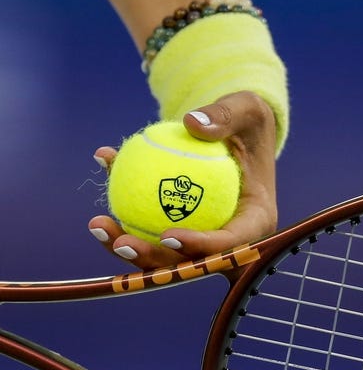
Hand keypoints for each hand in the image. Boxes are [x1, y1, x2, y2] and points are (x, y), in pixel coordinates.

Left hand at [89, 91, 277, 269]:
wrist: (240, 130)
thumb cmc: (248, 121)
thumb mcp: (246, 108)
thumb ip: (225, 116)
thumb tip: (192, 124)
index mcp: (256, 220)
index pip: (231, 243)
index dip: (200, 247)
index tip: (168, 233)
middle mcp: (232, 238)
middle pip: (193, 261)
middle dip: (155, 259)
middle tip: (122, 240)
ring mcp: (205, 236)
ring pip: (166, 254)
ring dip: (130, 247)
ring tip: (99, 224)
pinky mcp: (183, 227)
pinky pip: (151, 226)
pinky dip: (125, 210)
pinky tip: (102, 174)